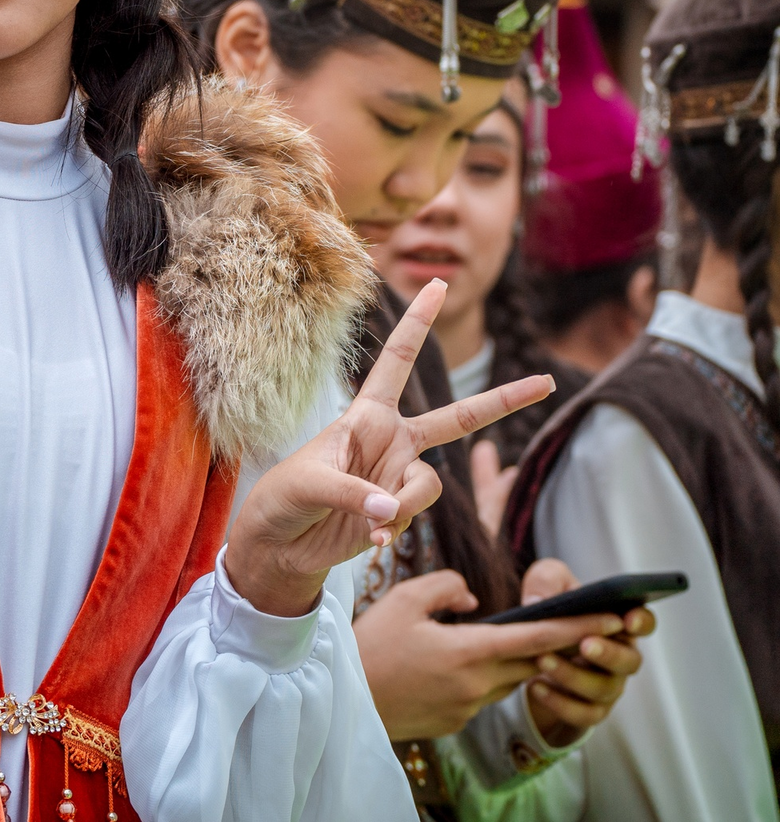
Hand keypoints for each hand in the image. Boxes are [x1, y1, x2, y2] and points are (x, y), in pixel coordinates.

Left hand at [226, 280, 554, 616]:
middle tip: (547, 381)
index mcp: (365, 416)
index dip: (417, 324)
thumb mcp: (308, 484)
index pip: (396, 361)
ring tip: (368, 519)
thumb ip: (352, 493)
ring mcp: (400, 476)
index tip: (438, 284)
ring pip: (430, 484)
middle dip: (503, 401)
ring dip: (403, 504)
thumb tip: (391, 507)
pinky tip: (367, 540)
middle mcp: (391, 440)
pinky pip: (416, 515)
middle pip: (457, 418)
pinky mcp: (402, 510)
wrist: (281, 544)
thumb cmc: (284, 499)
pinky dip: (393, 529)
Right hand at [353, 568, 627, 739]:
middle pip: (533, 663)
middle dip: (556, 645)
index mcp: (470, 651)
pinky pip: (483, 695)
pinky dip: (482, 677)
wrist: (346, 700)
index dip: (579, 627)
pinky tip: (452, 666)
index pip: (539, 638)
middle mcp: (479, 684)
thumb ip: (446, 586)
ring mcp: (469, 708)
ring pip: (509, 680)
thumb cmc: (371, 645)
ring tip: (500, 639)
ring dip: (514, 661)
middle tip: (578, 626)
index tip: (613, 618)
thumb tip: (472, 597)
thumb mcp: (403, 601)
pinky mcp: (457, 722)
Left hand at [516, 558, 653, 747]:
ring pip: (604, 688)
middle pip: (630, 661)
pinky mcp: (591, 709)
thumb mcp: (544, 587)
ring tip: (542, 660)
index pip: (642, 622)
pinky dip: (560, 702)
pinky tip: (535, 687)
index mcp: (617, 625)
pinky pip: (584, 714)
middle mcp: (620, 657)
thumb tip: (539, 602)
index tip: (628, 619)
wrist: (532, 657)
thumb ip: (546, 581)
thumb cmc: (550, 616)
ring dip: (573, 675)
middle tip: (584, 644)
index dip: (641, 621)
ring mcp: (608, 685)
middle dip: (609, 653)